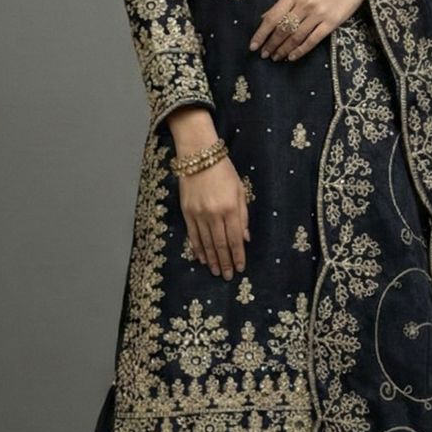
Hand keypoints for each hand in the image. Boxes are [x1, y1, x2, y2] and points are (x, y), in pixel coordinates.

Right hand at [177, 153, 249, 279]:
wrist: (198, 156)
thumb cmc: (223, 171)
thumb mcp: (239, 190)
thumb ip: (243, 215)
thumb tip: (244, 238)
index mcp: (230, 208)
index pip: (235, 239)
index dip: (238, 256)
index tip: (240, 268)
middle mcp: (214, 214)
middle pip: (220, 244)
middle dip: (225, 262)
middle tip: (227, 276)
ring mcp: (198, 214)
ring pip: (206, 243)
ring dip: (212, 259)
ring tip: (216, 271)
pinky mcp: (187, 212)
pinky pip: (193, 235)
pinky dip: (198, 248)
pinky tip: (201, 258)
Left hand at [250, 0, 367, 61]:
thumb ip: (283, 3)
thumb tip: (265, 18)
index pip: (272, 17)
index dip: (261, 34)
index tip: (253, 45)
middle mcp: (305, 4)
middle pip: (283, 29)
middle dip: (271, 44)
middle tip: (264, 54)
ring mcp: (319, 14)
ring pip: (296, 37)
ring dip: (284, 49)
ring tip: (276, 57)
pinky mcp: (331, 23)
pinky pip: (312, 40)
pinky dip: (300, 50)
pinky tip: (292, 57)